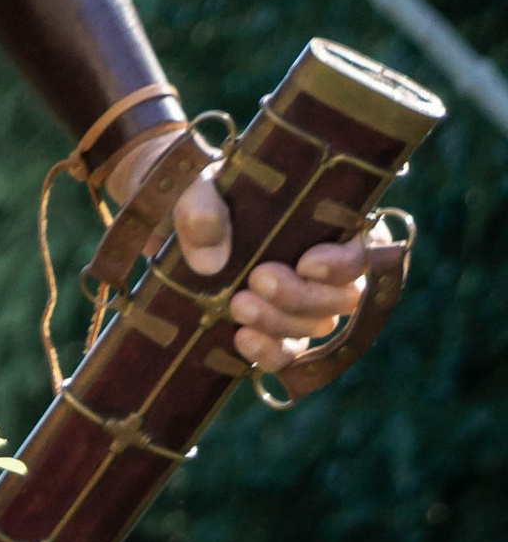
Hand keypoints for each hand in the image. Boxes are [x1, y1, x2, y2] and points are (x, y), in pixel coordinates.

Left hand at [103, 128, 370, 375]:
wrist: (175, 219)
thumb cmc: (204, 194)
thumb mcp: (198, 187)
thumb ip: (202, 208)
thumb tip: (210, 262)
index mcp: (325, 223)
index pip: (366, 249)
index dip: (347, 263)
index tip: (307, 263)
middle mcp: (324, 268)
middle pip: (343, 298)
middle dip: (301, 295)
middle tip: (258, 279)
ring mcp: (303, 303)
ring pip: (316, 327)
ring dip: (280, 322)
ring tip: (238, 306)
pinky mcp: (276, 330)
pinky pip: (287, 354)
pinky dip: (269, 353)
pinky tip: (242, 339)